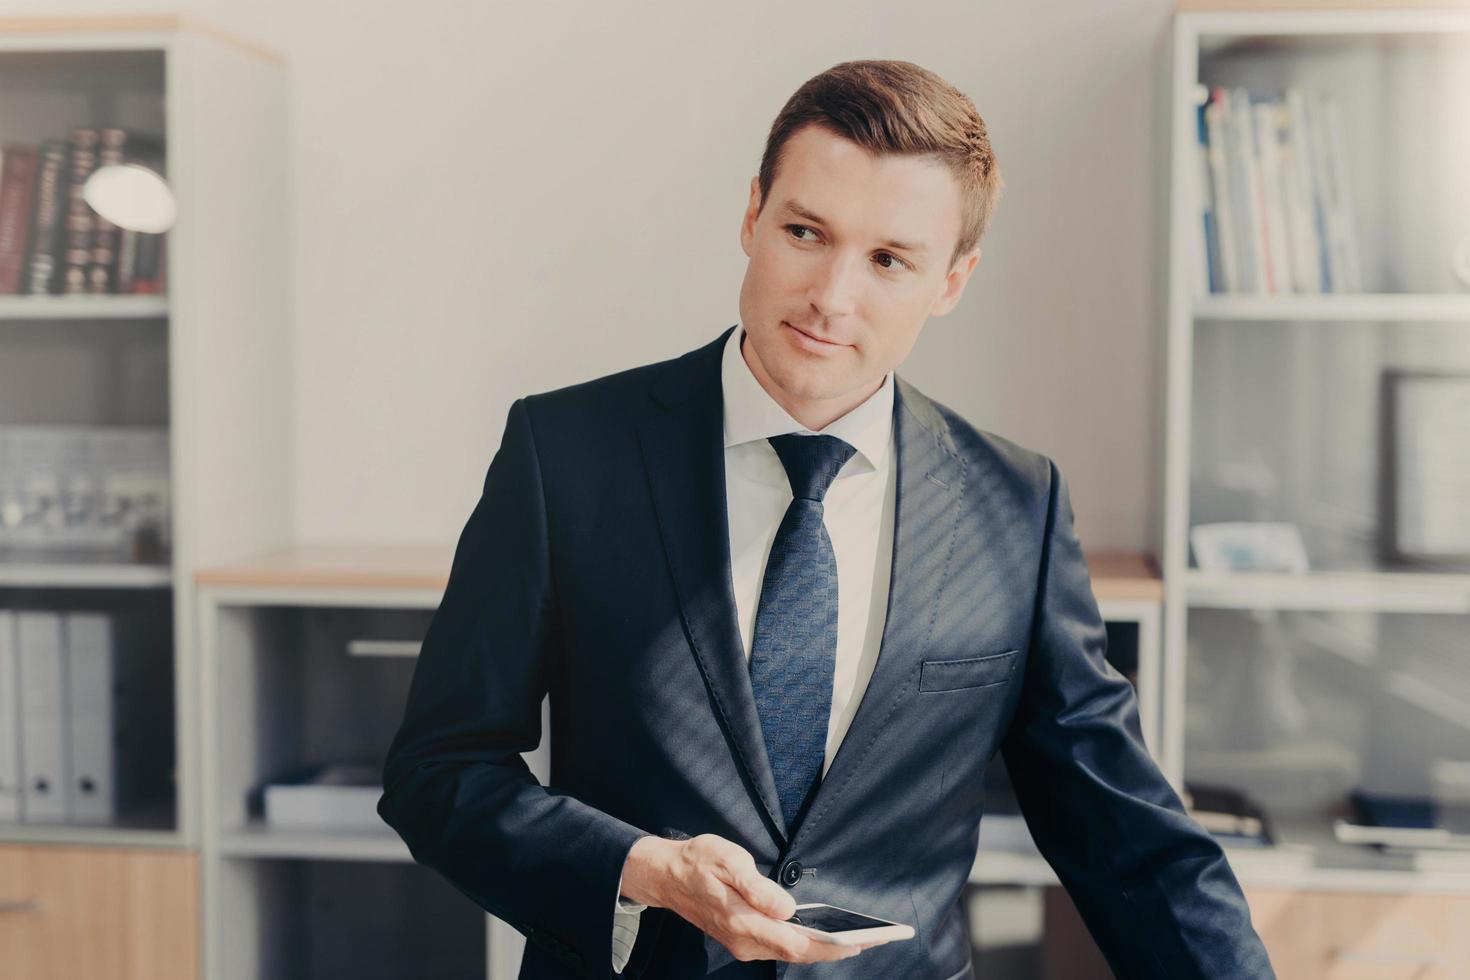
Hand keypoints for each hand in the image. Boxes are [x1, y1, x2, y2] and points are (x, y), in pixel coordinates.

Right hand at [619, 834, 887, 963]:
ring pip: (789, 953)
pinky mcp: (742, 939)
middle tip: (868, 941)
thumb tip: (788, 909)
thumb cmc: (698, 861)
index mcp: (744, 921)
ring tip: (852, 939)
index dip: (829, 945)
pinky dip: (802, 944)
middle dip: (833, 949)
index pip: (796, 943)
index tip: (857, 941)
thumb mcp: (727, 861)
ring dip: (820, 948)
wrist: (666, 876)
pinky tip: (820, 935)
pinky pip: (779, 948)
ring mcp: (742, 943)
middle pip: (797, 953)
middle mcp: (745, 940)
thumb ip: (757, 887)